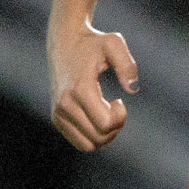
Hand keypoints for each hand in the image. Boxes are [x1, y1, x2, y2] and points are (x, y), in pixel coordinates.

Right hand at [49, 27, 138, 151]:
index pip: (105, 124)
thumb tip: (132, 88)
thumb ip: (127, 64)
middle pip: (99, 137)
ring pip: (89, 145)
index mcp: (79, 89)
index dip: (120, 118)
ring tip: (108, 114)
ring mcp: (58, 113)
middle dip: (115, 127)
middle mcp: (64, 104)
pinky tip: (97, 118)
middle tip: (116, 107)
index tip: (119, 101)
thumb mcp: (114, 43)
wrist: (64, 42)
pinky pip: (80, 143)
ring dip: (106, 135)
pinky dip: (94, 137)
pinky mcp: (56, 118)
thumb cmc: (93, 43)